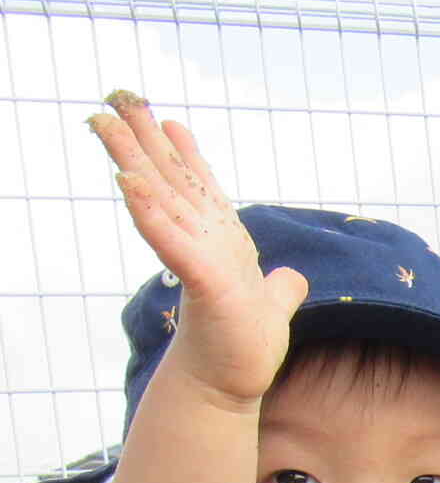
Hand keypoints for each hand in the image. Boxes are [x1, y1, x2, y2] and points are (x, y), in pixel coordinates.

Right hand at [87, 91, 305, 406]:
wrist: (232, 383)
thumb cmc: (244, 345)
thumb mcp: (269, 304)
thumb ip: (280, 287)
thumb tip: (291, 278)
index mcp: (218, 241)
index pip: (198, 188)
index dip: (185, 154)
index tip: (169, 120)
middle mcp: (200, 242)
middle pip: (167, 181)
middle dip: (143, 139)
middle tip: (117, 99)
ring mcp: (196, 258)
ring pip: (158, 199)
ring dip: (131, 159)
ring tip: (104, 122)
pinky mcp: (202, 281)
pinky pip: (170, 239)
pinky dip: (149, 210)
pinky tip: (127, 180)